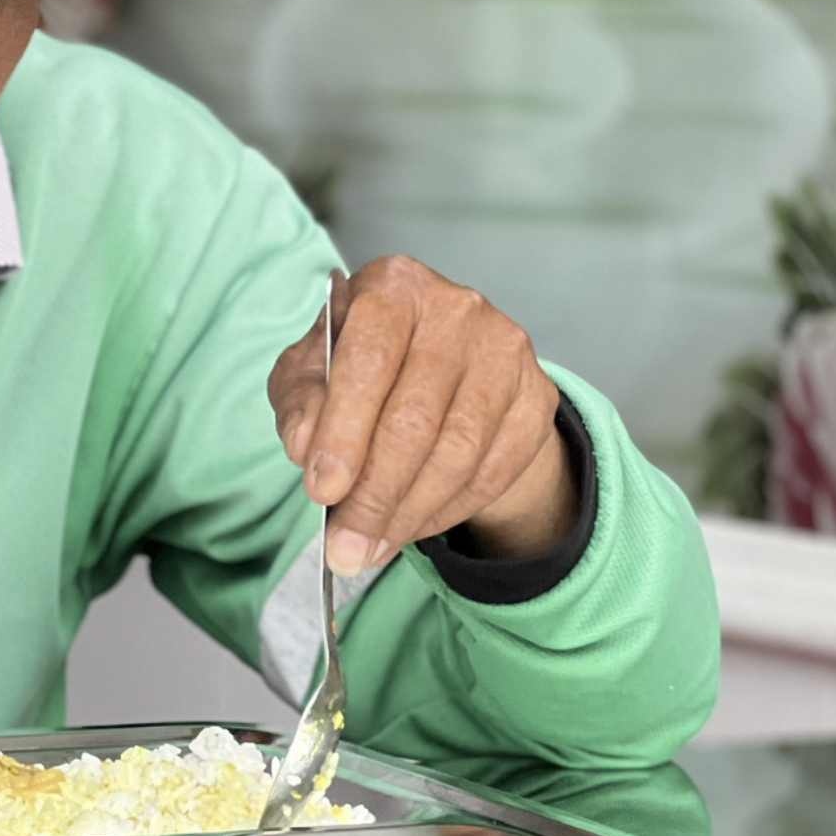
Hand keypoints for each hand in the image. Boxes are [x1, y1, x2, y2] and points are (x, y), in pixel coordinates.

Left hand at [268, 257, 573, 576]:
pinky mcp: (537, 395)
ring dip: (408, 513)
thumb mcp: (310, 372)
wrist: (440, 367)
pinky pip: (494, 470)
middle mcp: (457, 308)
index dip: (343, 433)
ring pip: (458, 452)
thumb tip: (305, 447)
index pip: (368, 361)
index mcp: (393, 287)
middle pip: (415, 418)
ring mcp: (506, 351)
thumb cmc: (361, 365)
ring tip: (368, 546)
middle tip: (343, 548)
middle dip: (373, 495)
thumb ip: (299, 402)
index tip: (321, 491)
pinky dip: (447, 510)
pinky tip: (410, 526)